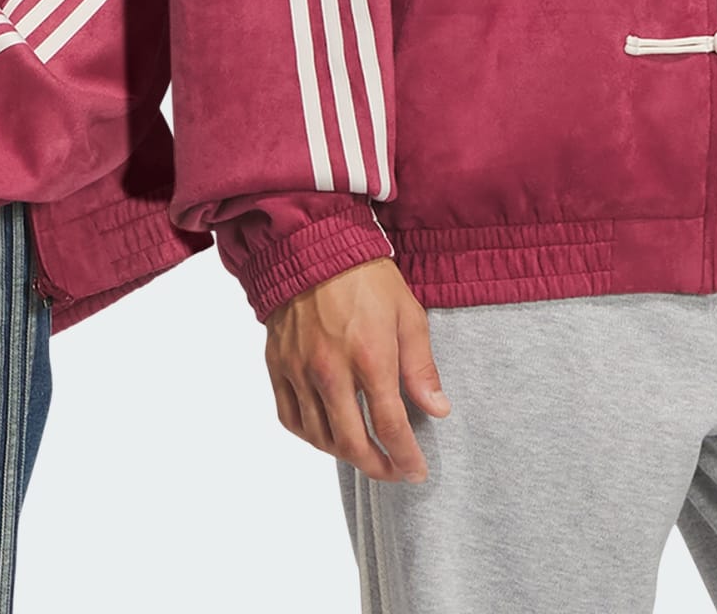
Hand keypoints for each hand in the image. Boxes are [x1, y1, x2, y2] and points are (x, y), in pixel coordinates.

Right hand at [264, 257, 450, 482]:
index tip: (416, 471)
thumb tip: (438, 410)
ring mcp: (300, 370)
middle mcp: (331, 371)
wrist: (312, 246)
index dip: (406, 458)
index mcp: (370, 358)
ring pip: (320, 437)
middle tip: (393, 471)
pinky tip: (326, 434)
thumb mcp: (408, 314)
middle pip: (352, 444)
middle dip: (377, 467)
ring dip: (344, 455)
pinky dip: (309, 435)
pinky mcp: (278, 365)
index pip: (391, 428)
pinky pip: (290, 418)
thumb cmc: (366, 278)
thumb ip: (421, 368)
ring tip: (363, 453)